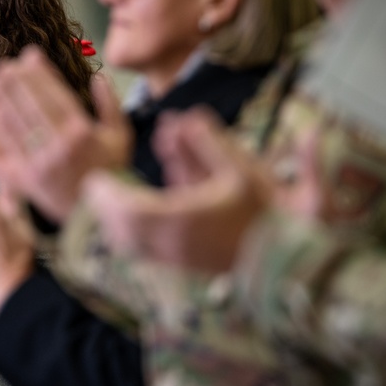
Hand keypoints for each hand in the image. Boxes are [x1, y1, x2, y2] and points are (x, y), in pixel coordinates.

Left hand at [0, 46, 131, 222]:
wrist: (97, 219)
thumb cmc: (111, 174)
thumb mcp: (121, 138)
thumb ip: (110, 106)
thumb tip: (98, 77)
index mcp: (82, 133)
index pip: (55, 94)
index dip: (40, 73)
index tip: (29, 56)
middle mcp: (60, 147)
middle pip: (30, 105)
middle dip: (16, 82)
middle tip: (4, 67)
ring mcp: (39, 164)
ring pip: (14, 124)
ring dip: (2, 101)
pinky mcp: (24, 180)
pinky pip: (5, 149)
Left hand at [83, 110, 269, 273]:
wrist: (290, 261)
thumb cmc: (269, 211)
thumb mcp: (243, 169)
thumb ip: (211, 142)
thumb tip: (188, 116)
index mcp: (182, 219)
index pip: (128, 211)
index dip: (108, 196)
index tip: (96, 180)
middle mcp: (173, 244)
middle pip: (122, 231)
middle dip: (106, 208)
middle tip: (95, 189)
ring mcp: (178, 260)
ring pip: (132, 247)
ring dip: (116, 223)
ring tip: (107, 203)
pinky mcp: (186, 269)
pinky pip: (146, 255)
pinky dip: (132, 237)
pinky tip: (131, 224)